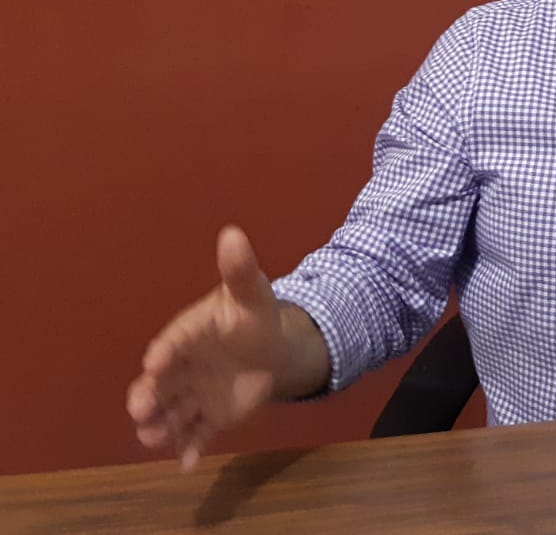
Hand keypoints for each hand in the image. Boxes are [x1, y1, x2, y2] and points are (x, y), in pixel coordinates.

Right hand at [125, 226, 317, 470]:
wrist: (273, 348)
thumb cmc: (253, 316)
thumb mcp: (251, 292)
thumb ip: (239, 270)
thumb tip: (234, 233)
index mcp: (187, 335)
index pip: (170, 344)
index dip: (163, 353)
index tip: (155, 363)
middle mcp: (181, 368)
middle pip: (158, 385)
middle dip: (147, 398)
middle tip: (141, 410)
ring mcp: (193, 395)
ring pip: (170, 414)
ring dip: (160, 428)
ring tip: (157, 440)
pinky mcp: (208, 417)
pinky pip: (196, 434)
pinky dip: (190, 449)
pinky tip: (188, 463)